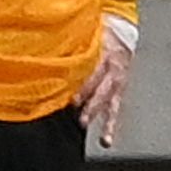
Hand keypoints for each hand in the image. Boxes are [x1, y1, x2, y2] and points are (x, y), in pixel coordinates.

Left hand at [78, 15, 137, 147]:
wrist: (122, 30)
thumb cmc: (99, 31)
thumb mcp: (87, 31)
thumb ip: (74, 42)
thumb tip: (48, 46)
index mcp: (103, 51)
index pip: (93, 68)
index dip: (83, 81)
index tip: (71, 93)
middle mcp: (112, 67)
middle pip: (99, 85)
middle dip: (88, 99)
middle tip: (77, 110)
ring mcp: (117, 81)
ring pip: (107, 100)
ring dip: (95, 113)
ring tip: (86, 125)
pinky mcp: (119, 90)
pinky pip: (115, 109)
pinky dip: (110, 126)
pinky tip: (106, 140)